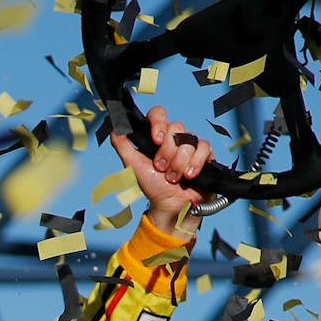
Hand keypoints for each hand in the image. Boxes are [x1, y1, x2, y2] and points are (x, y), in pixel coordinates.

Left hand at [109, 105, 211, 236]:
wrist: (170, 206)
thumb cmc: (153, 186)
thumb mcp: (133, 165)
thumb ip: (122, 146)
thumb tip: (116, 126)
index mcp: (158, 137)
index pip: (158, 114)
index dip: (158, 122)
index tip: (155, 139)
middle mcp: (174, 139)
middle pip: (176, 127)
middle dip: (167, 151)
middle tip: (162, 168)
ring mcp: (190, 146)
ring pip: (189, 140)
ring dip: (179, 162)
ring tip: (173, 178)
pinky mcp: (205, 155)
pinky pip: (204, 148)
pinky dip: (195, 163)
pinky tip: (189, 175)